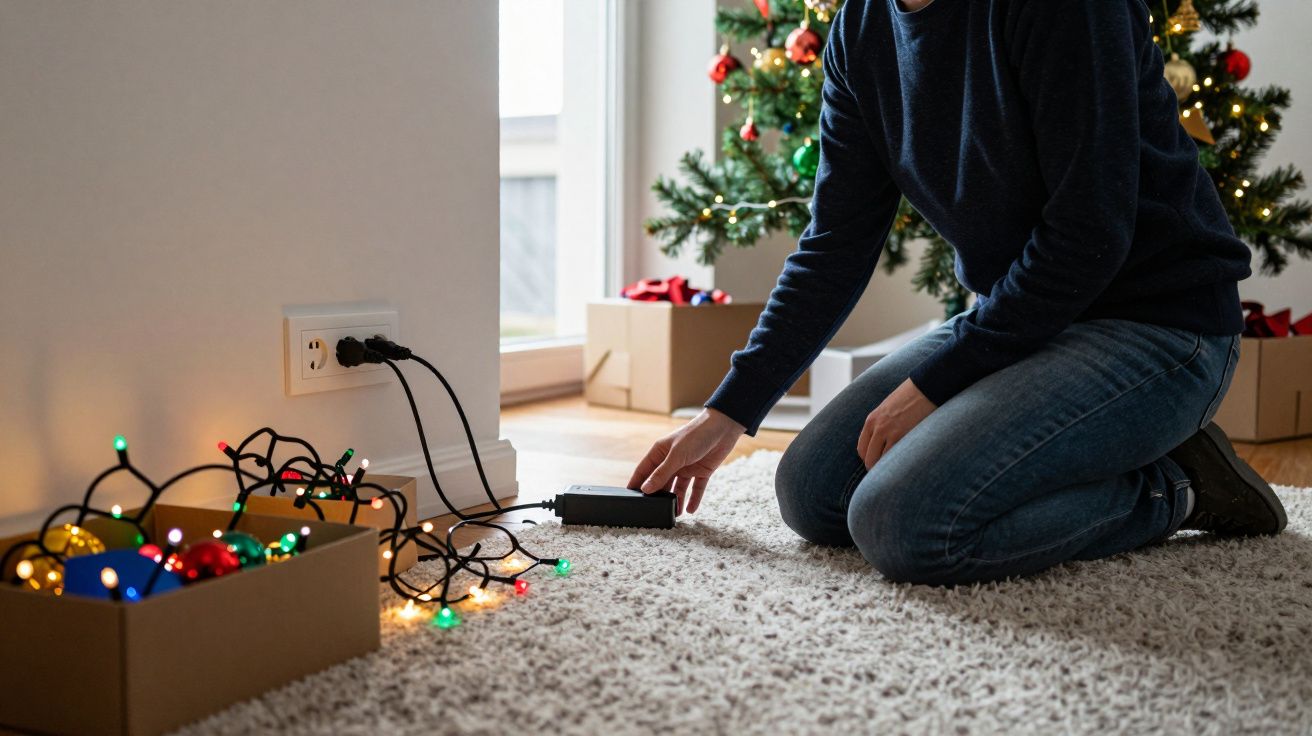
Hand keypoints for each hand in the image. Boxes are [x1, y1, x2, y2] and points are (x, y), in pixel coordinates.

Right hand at [628, 408, 745, 515]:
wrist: (723, 428)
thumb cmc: (696, 435)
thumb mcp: (676, 455)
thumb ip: (661, 473)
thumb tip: (645, 489)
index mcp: (660, 452)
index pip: (644, 470)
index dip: (637, 483)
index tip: (630, 499)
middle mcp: (672, 461)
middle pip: (661, 482)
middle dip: (658, 496)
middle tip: (654, 512)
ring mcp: (687, 467)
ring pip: (678, 488)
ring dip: (677, 500)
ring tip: (675, 515)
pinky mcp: (702, 471)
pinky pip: (696, 488)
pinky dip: (694, 499)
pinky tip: (690, 510)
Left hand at [857, 378, 936, 469]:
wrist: (926, 387)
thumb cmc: (911, 397)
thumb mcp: (889, 409)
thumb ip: (883, 424)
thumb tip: (884, 442)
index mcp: (872, 420)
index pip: (861, 448)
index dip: (868, 458)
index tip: (877, 462)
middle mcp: (877, 427)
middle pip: (868, 457)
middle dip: (875, 467)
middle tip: (885, 473)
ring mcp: (888, 432)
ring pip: (878, 460)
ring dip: (885, 468)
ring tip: (894, 471)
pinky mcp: (901, 435)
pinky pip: (893, 457)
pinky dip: (895, 464)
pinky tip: (902, 465)